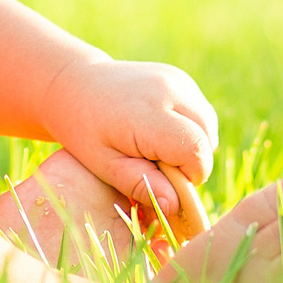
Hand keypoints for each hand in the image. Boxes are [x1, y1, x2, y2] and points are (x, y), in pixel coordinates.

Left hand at [41, 57, 217, 220]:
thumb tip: (175, 205)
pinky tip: (161, 132)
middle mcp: (168, 90)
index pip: (195, 150)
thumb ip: (139, 183)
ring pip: (208, 125)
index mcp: (147, 113)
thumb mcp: (103, 164)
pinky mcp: (179, 77)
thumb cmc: (84, 129)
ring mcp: (176, 80)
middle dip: (190, 161)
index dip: (187, 175)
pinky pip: (200, 112)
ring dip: (193, 144)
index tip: (161, 179)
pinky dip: (190, 128)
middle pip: (206, 138)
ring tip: (157, 149)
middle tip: (155, 165)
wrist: (74, 85)